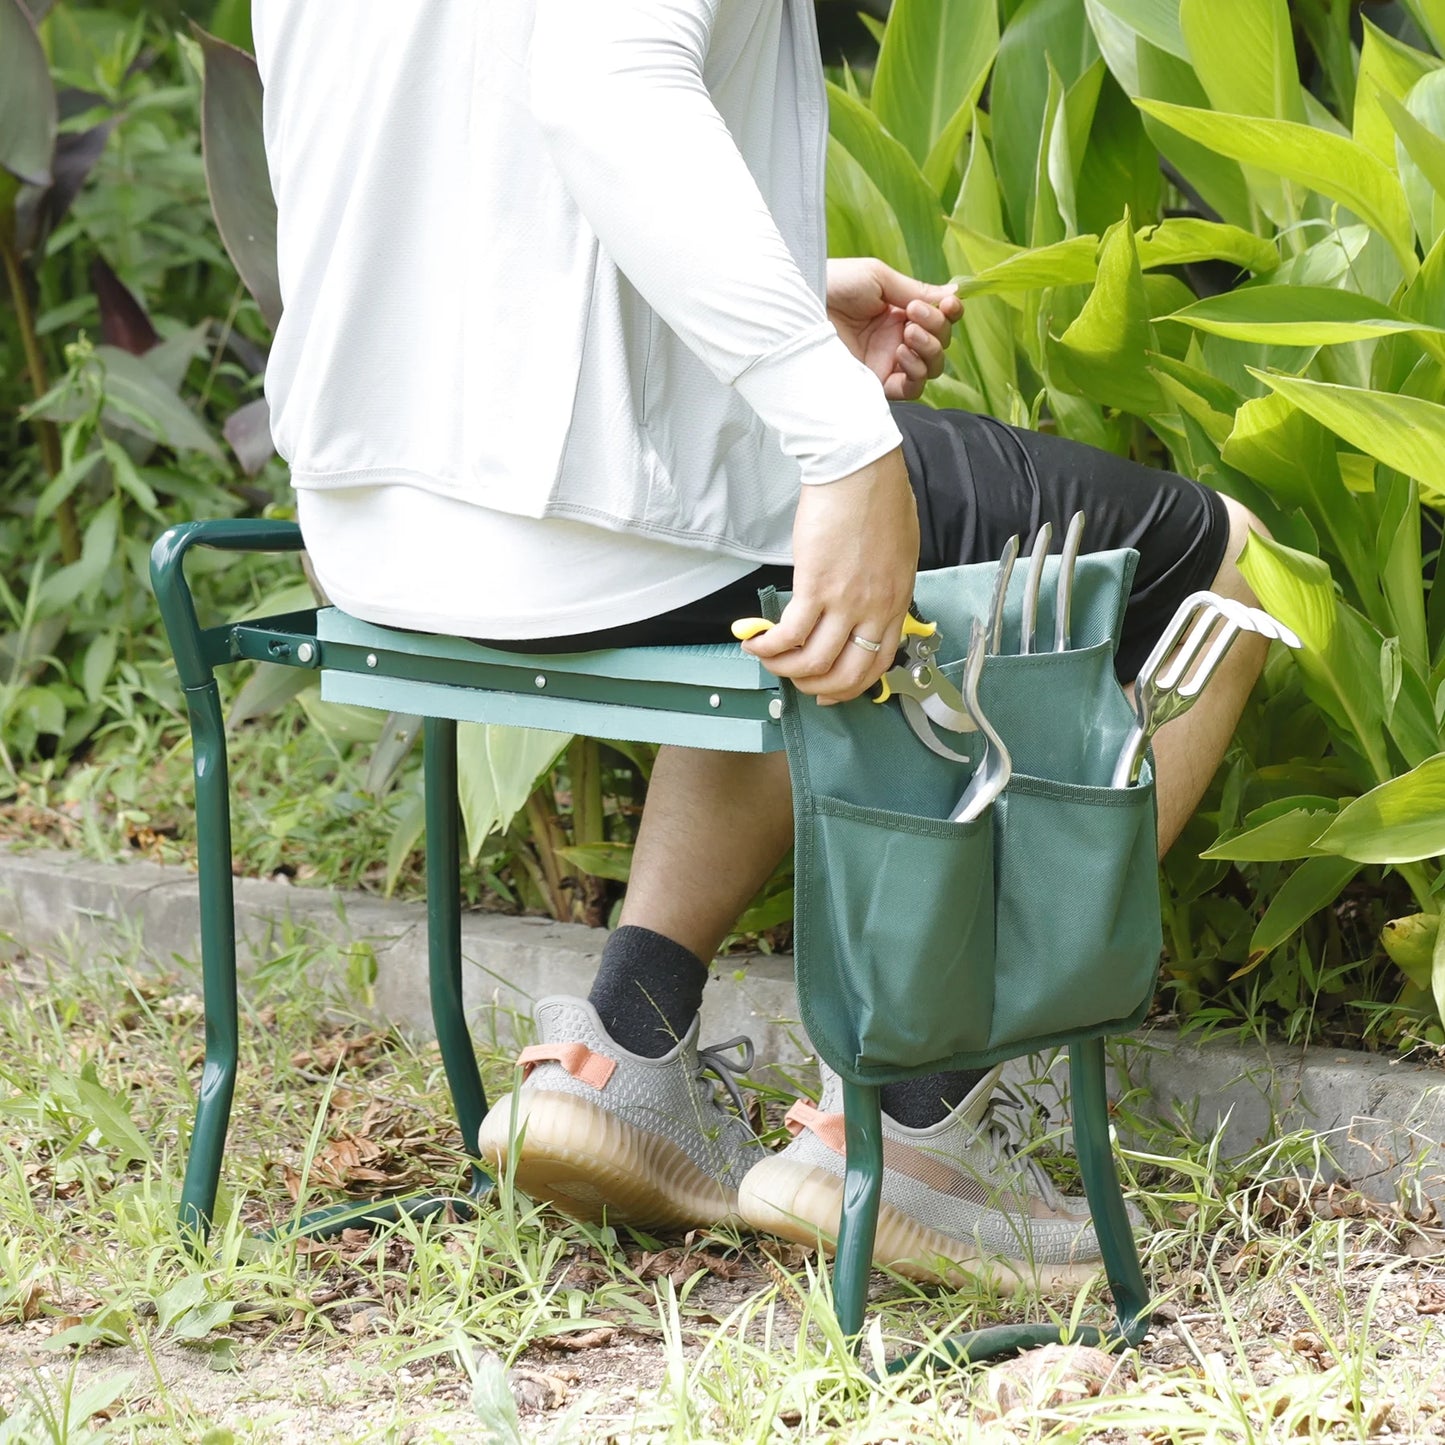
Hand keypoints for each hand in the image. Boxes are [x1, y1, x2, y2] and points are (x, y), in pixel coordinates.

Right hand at [742, 448, 917, 702]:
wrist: (859, 470)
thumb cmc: (879, 498)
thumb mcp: (898, 553)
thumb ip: (883, 587)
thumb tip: (863, 606)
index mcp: (896, 601)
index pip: (879, 664)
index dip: (851, 686)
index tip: (830, 690)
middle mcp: (874, 609)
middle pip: (846, 672)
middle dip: (816, 685)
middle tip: (796, 680)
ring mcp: (846, 601)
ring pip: (814, 661)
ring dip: (785, 669)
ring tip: (768, 659)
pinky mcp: (815, 586)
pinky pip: (789, 634)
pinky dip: (769, 646)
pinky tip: (756, 643)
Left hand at [826, 258, 962, 401]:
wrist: (800, 307)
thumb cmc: (833, 284)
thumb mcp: (877, 277)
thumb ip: (915, 290)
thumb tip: (954, 294)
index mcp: (899, 310)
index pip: (940, 317)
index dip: (951, 313)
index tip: (950, 305)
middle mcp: (896, 337)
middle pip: (941, 342)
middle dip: (936, 328)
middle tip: (912, 314)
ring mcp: (887, 362)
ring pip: (931, 367)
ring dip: (930, 349)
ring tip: (907, 334)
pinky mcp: (875, 384)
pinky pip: (912, 388)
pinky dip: (916, 372)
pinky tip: (901, 354)